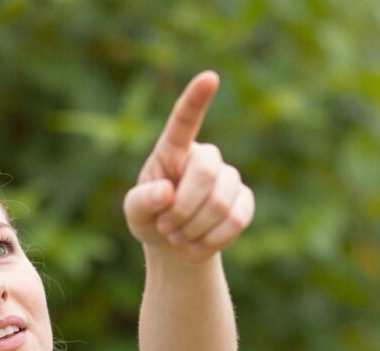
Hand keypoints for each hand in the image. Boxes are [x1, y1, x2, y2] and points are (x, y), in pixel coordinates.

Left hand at [123, 71, 254, 262]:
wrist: (175, 245)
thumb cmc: (152, 219)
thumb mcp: (134, 212)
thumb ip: (142, 200)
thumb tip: (166, 192)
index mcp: (173, 150)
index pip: (184, 121)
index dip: (196, 100)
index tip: (210, 78)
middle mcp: (204, 157)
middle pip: (206, 173)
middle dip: (184, 208)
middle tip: (166, 227)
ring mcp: (228, 177)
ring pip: (221, 202)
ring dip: (194, 229)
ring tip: (179, 237)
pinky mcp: (244, 201)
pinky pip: (236, 220)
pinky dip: (212, 239)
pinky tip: (197, 244)